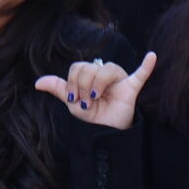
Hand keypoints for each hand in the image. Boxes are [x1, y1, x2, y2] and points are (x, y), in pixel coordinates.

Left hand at [35, 51, 155, 130]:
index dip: (72, 82)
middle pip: (90, 67)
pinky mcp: (131, 87)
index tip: (73, 99)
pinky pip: (141, 74)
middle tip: (86, 103)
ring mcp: (119, 78)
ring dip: (98, 86)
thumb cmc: (92, 114)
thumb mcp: (72, 102)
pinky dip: (146, 65)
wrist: (107, 132)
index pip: (78, 67)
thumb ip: (58, 89)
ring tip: (97, 100)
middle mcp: (104, 72)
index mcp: (90, 73)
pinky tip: (152, 56)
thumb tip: (37, 83)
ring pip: (107, 70)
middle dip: (83, 87)